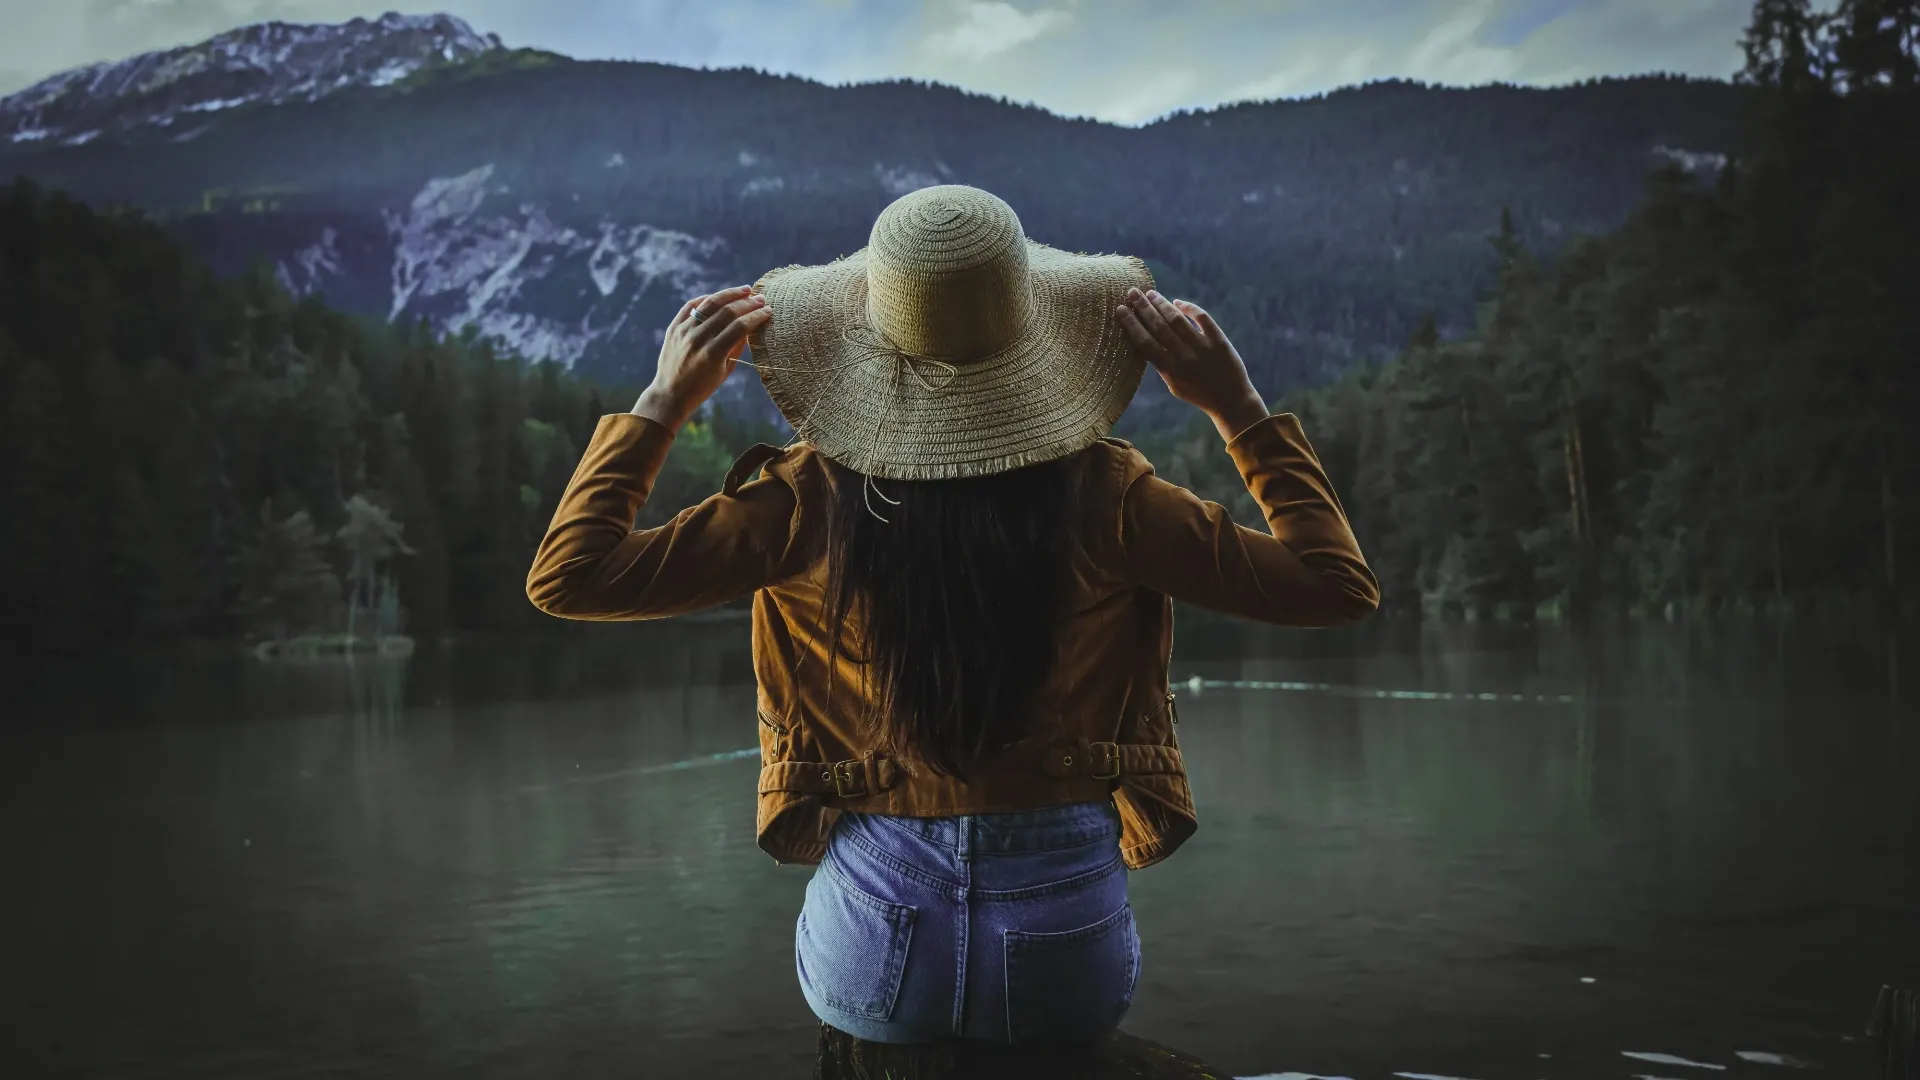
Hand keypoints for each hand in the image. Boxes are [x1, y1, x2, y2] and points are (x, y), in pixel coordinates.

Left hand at [632, 285, 771, 430]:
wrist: (670, 393)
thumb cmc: (703, 386)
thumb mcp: (726, 370)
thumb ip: (738, 346)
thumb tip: (751, 324)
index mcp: (713, 354)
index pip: (740, 326)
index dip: (756, 316)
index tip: (768, 311)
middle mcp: (697, 339)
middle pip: (727, 311)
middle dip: (748, 303)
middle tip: (761, 299)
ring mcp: (683, 331)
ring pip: (710, 303)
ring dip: (730, 294)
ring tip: (745, 290)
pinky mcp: (674, 327)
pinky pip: (692, 305)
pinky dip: (707, 298)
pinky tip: (720, 296)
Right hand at [1112, 288, 1268, 441]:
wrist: (1231, 401)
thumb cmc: (1198, 394)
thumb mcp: (1174, 385)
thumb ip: (1161, 365)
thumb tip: (1145, 341)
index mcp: (1170, 369)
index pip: (1145, 342)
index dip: (1131, 324)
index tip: (1120, 309)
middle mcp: (1184, 357)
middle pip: (1158, 327)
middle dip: (1143, 308)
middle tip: (1132, 292)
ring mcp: (1202, 347)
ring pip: (1177, 319)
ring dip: (1162, 304)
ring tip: (1151, 293)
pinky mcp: (1219, 341)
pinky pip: (1202, 318)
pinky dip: (1189, 308)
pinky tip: (1178, 302)